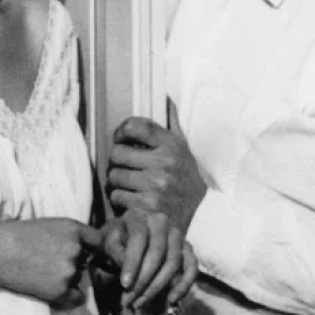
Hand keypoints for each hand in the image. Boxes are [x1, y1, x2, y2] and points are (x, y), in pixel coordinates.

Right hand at [0, 217, 102, 308]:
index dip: (93, 248)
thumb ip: (67, 234)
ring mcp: (69, 270)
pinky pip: (77, 298)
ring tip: (41, 273)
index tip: (88, 254)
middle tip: (50, 263)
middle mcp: (76, 248)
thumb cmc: (14, 235)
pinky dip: (70, 298)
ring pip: (79, 278)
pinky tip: (56, 292)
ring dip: (67, 279)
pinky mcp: (60, 290)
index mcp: (73, 228)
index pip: (98, 241)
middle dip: (75, 263)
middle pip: (86, 261)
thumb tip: (83, 248)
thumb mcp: (47, 224)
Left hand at [101, 208, 197, 309]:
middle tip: (130, 299)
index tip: (125, 285)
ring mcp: (176, 234)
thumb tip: (120, 264)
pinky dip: (183, 285)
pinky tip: (170, 300)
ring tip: (141, 303)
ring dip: (158, 287)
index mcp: (139, 216)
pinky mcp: (187, 248)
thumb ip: (113, 250)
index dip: (132, 263)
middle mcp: (161, 222)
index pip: (139, 238)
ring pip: (173, 262)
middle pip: (157, 252)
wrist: (130, 237)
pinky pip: (191, 267)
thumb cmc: (117, 239)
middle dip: (144, 280)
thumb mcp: (108, 241)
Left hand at [107, 101, 206, 234]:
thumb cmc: (186, 180)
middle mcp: (165, 163)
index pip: (134, 126)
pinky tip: (133, 200)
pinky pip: (117, 196)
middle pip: (117, 153)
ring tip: (130, 185)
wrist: (202, 217)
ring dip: (117, 183)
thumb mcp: (184, 148)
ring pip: (113, 176)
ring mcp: (156, 185)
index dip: (121, 132)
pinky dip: (120, 200)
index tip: (121, 140)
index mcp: (171, 145)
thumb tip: (166, 97)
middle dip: (118, 162)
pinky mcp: (148, 205)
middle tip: (125, 167)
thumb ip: (173, 123)